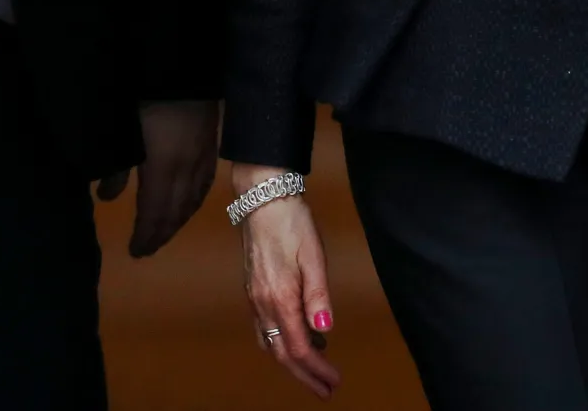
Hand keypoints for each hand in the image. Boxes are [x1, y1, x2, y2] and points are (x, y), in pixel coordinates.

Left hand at [96, 100, 219, 257]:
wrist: (179, 58)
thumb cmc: (144, 94)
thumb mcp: (121, 130)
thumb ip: (117, 166)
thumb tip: (107, 196)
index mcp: (164, 165)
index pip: (156, 211)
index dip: (147, 234)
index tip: (135, 252)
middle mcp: (188, 165)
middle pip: (178, 208)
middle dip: (163, 231)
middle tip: (148, 249)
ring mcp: (203, 152)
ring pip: (195, 196)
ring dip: (180, 217)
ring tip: (166, 230)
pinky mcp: (211, 140)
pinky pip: (206, 179)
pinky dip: (196, 197)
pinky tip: (190, 200)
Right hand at [235, 164, 341, 399]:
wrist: (263, 199)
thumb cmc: (292, 224)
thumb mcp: (314, 256)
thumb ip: (318, 296)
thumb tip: (324, 330)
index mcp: (280, 299)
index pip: (299, 348)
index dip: (317, 369)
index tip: (334, 382)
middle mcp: (263, 305)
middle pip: (282, 353)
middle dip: (305, 375)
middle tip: (326, 389)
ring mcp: (254, 298)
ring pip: (270, 343)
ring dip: (292, 360)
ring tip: (318, 364)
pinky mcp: (253, 290)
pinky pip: (264, 328)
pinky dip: (281, 341)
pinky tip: (298, 333)